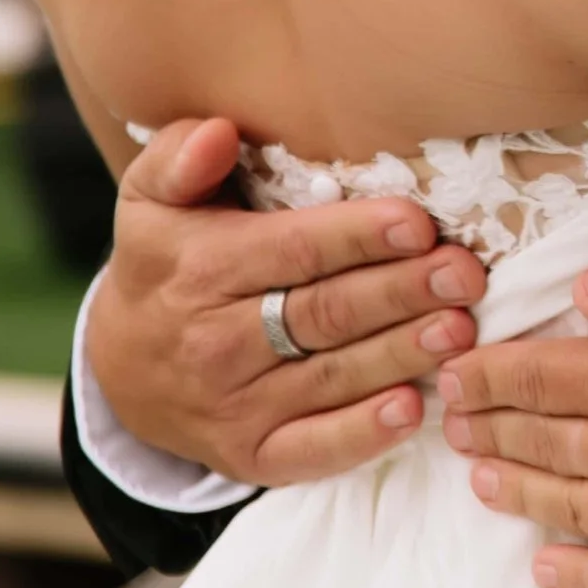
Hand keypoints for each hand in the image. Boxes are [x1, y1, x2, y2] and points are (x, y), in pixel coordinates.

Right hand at [85, 118, 485, 486]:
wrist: (121, 368)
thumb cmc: (166, 264)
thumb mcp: (150, 200)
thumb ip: (179, 158)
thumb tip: (217, 132)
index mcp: (201, 270)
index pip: (292, 252)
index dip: (357, 238)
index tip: (418, 224)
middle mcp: (216, 342)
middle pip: (324, 314)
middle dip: (400, 293)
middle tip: (465, 274)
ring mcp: (235, 405)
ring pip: (331, 377)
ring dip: (400, 355)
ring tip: (459, 329)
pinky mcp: (252, 455)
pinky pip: (312, 450)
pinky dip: (362, 435)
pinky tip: (411, 410)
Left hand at [439, 248, 587, 587]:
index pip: (542, 377)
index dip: (489, 375)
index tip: (455, 374)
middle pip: (544, 444)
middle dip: (488, 431)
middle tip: (451, 426)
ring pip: (569, 510)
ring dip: (516, 494)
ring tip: (482, 483)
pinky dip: (576, 576)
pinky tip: (547, 568)